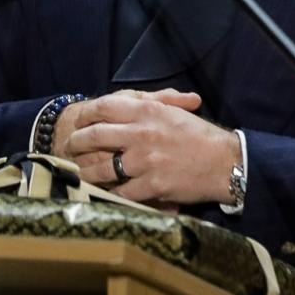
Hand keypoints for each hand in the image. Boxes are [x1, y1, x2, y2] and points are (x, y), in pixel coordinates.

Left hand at [60, 89, 239, 206]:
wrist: (225, 162)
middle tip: (70, 147)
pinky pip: (121, 192)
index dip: (87, 114)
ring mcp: (145, 161)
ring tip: (79, 173)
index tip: (79, 121)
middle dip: (77, 142)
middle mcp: (142, 133)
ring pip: (102, 168)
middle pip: (96, 136)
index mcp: (148, 111)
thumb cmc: (202, 136)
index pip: (105, 107)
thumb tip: (133, 99)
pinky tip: (104, 194)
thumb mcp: (177, 111)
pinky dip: (110, 194)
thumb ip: (154, 102)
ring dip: (86, 171)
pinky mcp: (152, 186)